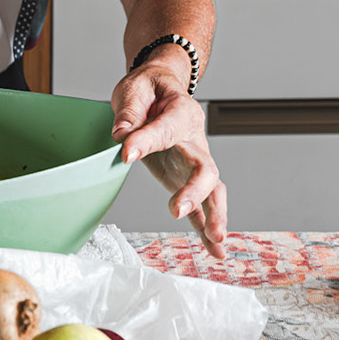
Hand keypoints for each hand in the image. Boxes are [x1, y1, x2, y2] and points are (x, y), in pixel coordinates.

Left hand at [110, 49, 227, 257]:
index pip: (166, 130)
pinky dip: (208, 228)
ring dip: (215, 215)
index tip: (127, 152)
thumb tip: (122, 134)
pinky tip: (216, 251)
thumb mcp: (136, 89)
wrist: (162, 88)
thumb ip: (131, 111)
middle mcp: (195, 140)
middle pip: (204, 167)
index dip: (147, 141)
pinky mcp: (187, 179)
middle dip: (195, 191)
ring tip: (217, 239)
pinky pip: (201, 206)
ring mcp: (194, 162)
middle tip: (177, 210)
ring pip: (212, 189)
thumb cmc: (149, 89)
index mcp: (181, 112)